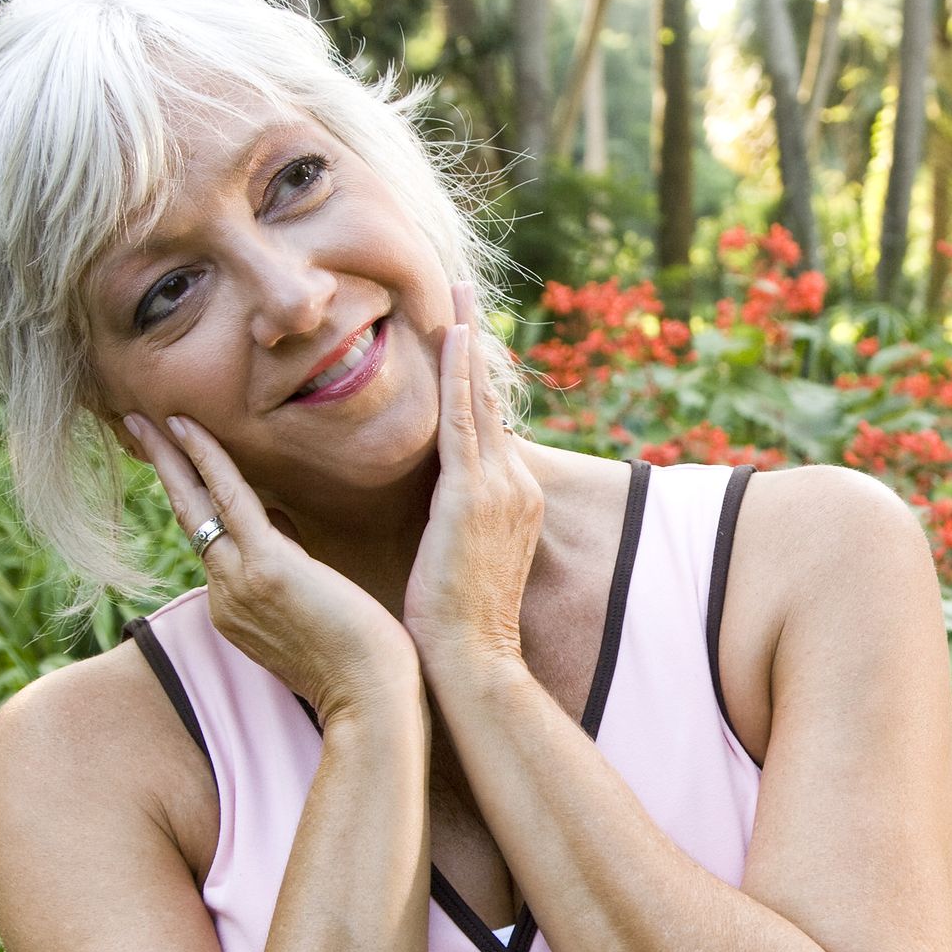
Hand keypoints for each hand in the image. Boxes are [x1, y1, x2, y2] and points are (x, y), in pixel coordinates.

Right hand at [124, 412, 421, 724]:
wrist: (370, 700)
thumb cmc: (360, 665)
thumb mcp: (313, 614)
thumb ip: (292, 573)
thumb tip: (289, 534)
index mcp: (236, 608)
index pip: (211, 541)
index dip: (196, 498)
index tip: (184, 464)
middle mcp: (224, 594)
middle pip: (188, 517)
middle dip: (163, 470)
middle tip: (136, 427)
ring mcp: (238, 581)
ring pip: (196, 504)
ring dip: (171, 455)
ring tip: (149, 418)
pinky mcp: (265, 565)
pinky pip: (227, 497)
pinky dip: (207, 458)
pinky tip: (187, 427)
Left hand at [402, 279, 544, 679]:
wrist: (474, 662)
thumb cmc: (457, 627)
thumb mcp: (459, 564)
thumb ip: (453, 529)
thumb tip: (434, 518)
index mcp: (513, 502)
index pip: (488, 427)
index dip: (474, 380)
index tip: (461, 338)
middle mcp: (516, 486)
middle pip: (490, 400)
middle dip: (475, 343)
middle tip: (462, 289)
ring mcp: (501, 487)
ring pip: (479, 398)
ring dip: (467, 341)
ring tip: (457, 291)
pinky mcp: (475, 494)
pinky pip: (465, 418)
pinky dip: (458, 374)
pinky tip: (452, 335)